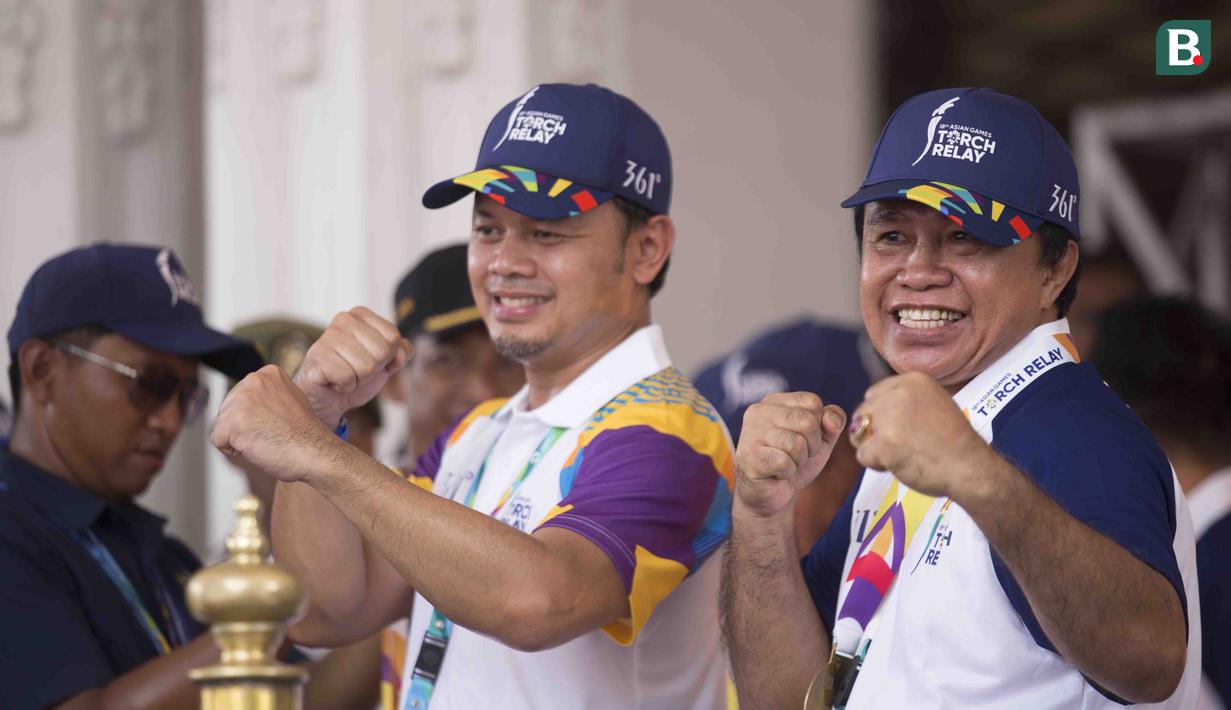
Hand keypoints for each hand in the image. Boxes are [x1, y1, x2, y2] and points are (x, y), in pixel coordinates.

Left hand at [211, 365, 344, 483]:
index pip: (240, 396)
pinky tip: (257, 448)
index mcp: (268, 373)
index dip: (254, 416)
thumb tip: (251, 402)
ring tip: (266, 439)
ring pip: (222, 424)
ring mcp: (242, 400)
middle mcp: (253, 380)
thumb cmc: (306, 434)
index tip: (276, 423)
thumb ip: (268, 395)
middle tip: (271, 433)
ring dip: (240, 438)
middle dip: (244, 426)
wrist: (316, 452)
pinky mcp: (233, 422)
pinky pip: (218, 440)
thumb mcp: (290, 400)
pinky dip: (234, 450)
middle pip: (228, 408)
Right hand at [293, 307, 412, 426]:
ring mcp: (328, 336)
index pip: (394, 337)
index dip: (388, 357)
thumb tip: (400, 353)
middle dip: (373, 370)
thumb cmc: (356, 374)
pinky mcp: (317, 357)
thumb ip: (400, 352)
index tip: (370, 359)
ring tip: (345, 375)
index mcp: (361, 314)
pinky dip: (345, 386)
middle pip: (382, 352)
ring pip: (367, 367)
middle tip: (356, 370)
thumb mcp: (386, 361)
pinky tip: (334, 381)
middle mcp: (344, 319)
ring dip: (359, 379)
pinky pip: (348, 378)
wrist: (329, 397)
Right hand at [733, 392, 845, 518]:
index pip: (812, 402)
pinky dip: (787, 473)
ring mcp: (750, 432)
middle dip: (811, 446)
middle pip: (808, 421)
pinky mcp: (748, 455)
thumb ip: (833, 421)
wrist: (772, 493)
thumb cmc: (794, 461)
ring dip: (799, 461)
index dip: (818, 426)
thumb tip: (830, 419)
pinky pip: (785, 463)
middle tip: (796, 455)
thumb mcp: (821, 438)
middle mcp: (759, 411)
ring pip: (797, 444)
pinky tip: (776, 473)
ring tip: (785, 463)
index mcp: (775, 401)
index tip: (804, 439)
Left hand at [850, 372, 990, 499]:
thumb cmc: (954, 442)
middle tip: (901, 445)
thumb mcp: (934, 404)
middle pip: (863, 412)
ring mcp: (890, 418)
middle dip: (874, 431)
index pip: (874, 394)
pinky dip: (876, 464)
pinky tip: (900, 464)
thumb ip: (904, 402)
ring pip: (860, 433)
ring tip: (901, 454)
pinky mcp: (884, 443)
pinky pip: (862, 455)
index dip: (881, 416)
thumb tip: (872, 412)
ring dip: (874, 448)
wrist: (970, 467)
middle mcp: (899, 393)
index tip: (902, 430)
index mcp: (912, 381)